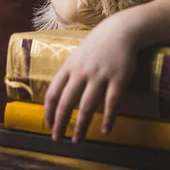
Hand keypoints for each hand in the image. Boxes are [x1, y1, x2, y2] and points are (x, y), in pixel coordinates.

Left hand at [44, 14, 137, 142]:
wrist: (121, 30)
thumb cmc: (97, 44)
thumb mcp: (77, 55)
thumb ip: (68, 73)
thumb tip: (58, 95)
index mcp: (69, 67)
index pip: (52, 93)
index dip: (48, 112)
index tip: (48, 125)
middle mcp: (82, 73)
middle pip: (66, 103)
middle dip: (59, 124)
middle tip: (57, 139)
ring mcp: (100, 76)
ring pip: (87, 106)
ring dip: (80, 126)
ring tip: (77, 140)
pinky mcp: (118, 79)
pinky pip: (111, 103)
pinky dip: (108, 118)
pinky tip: (105, 130)